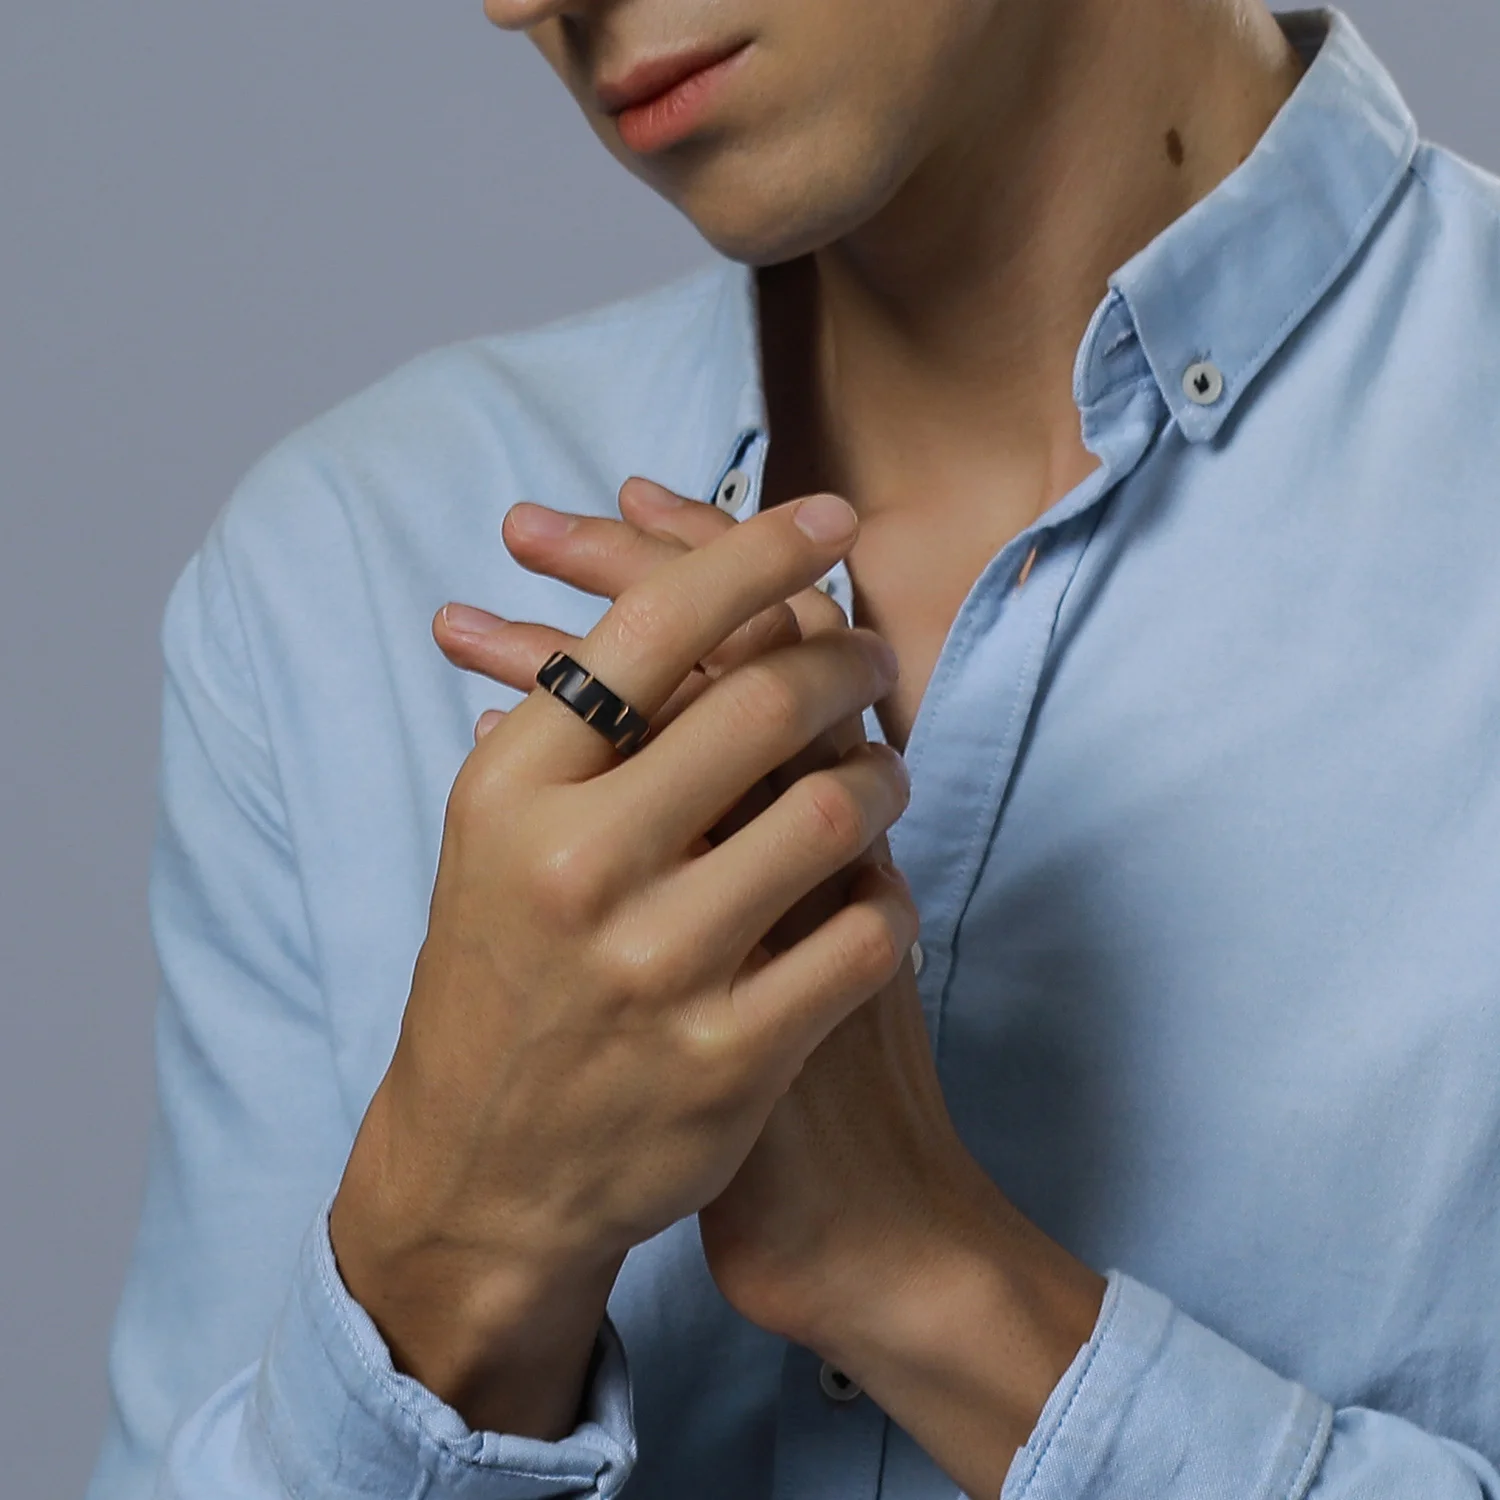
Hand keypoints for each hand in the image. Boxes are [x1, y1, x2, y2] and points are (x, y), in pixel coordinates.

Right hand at [443, 479, 1105, 1496]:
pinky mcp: (729, 1063)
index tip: (827, 516)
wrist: (482, 1175)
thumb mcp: (495, 837)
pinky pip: (865, 934)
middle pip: (765, 698)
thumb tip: (679, 578)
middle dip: (849, 658)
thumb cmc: (500, 980)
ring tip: (889, 773)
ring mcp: (657, 969)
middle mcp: (576, 867)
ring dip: (888, 776)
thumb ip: (577, 721)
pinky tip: (876, 888)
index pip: (653, 623)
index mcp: (510, 789)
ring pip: (836, 810)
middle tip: (875, 656)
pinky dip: (888, 894)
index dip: (754, 547)